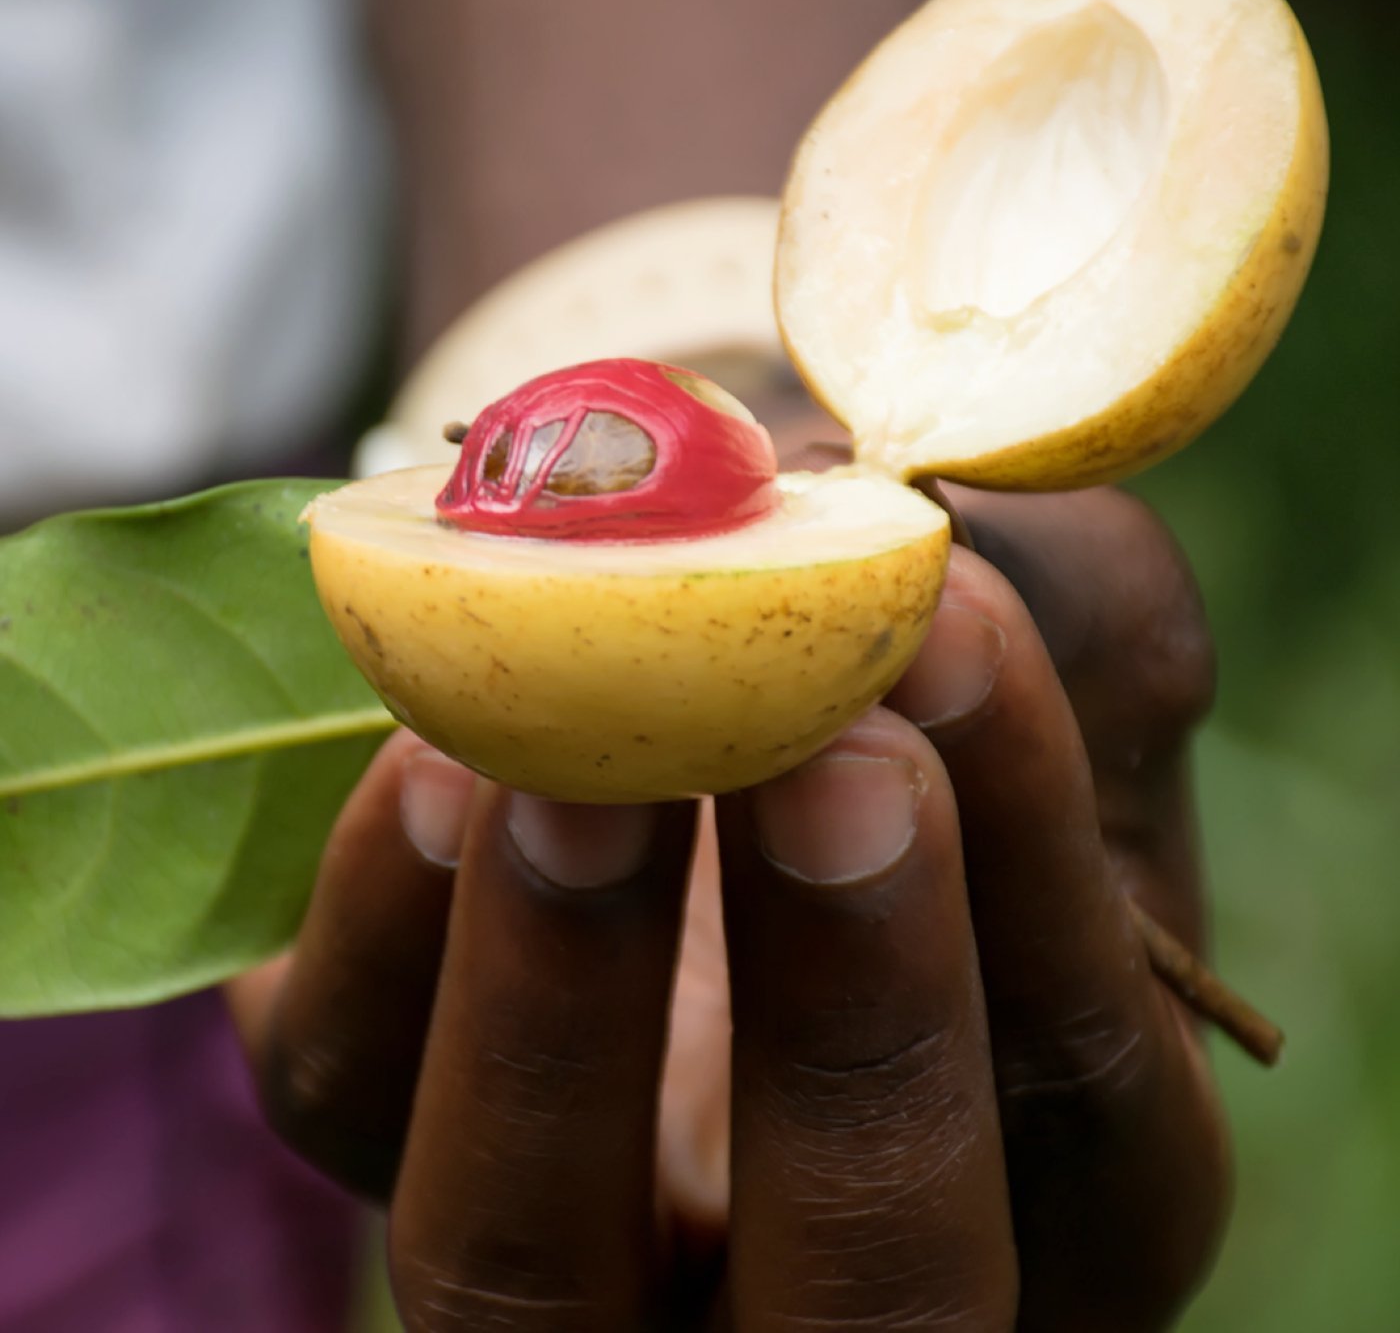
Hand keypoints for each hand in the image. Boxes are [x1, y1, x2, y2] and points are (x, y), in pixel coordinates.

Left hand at [226, 484, 1227, 1331]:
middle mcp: (803, 1259)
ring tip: (583, 769)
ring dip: (560, 1005)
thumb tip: (987, 574)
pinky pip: (347, 1083)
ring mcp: (569, 1226)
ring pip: (535, 1265)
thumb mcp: (1039, 621)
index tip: (957, 639)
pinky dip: (385, 923)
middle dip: (852, 1024)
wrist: (695, 634)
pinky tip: (437, 759)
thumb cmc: (898, 651)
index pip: (1088, 1106)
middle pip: (860, 1295)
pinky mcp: (377, 1107)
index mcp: (1043, 1163)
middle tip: (821, 755)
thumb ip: (1076, 596)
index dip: (1033, 883)